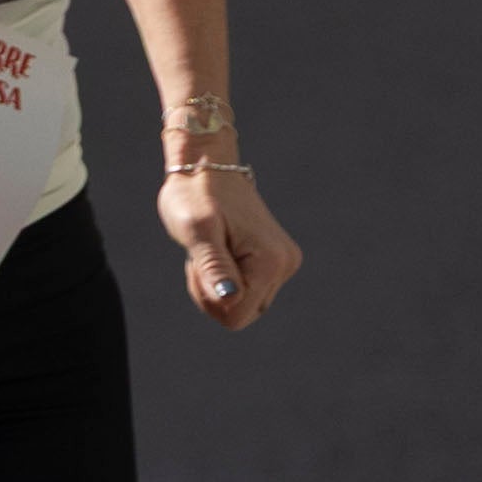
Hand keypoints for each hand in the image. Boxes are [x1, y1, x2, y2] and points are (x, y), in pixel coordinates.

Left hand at [159, 159, 300, 330]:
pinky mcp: (277, 261)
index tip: (200, 261)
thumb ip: (214, 267)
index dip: (208, 297)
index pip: (234, 316)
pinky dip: (228, 278)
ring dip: (219, 286)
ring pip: (245, 305)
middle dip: (214, 294)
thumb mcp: (197, 231)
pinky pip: (249, 291)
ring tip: (212, 250)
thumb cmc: (196, 195)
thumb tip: (230, 298)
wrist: (206, 166)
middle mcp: (285, 265)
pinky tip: (221, 249)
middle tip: (203, 255)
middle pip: (241, 314)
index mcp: (270, 261)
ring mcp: (284, 263)